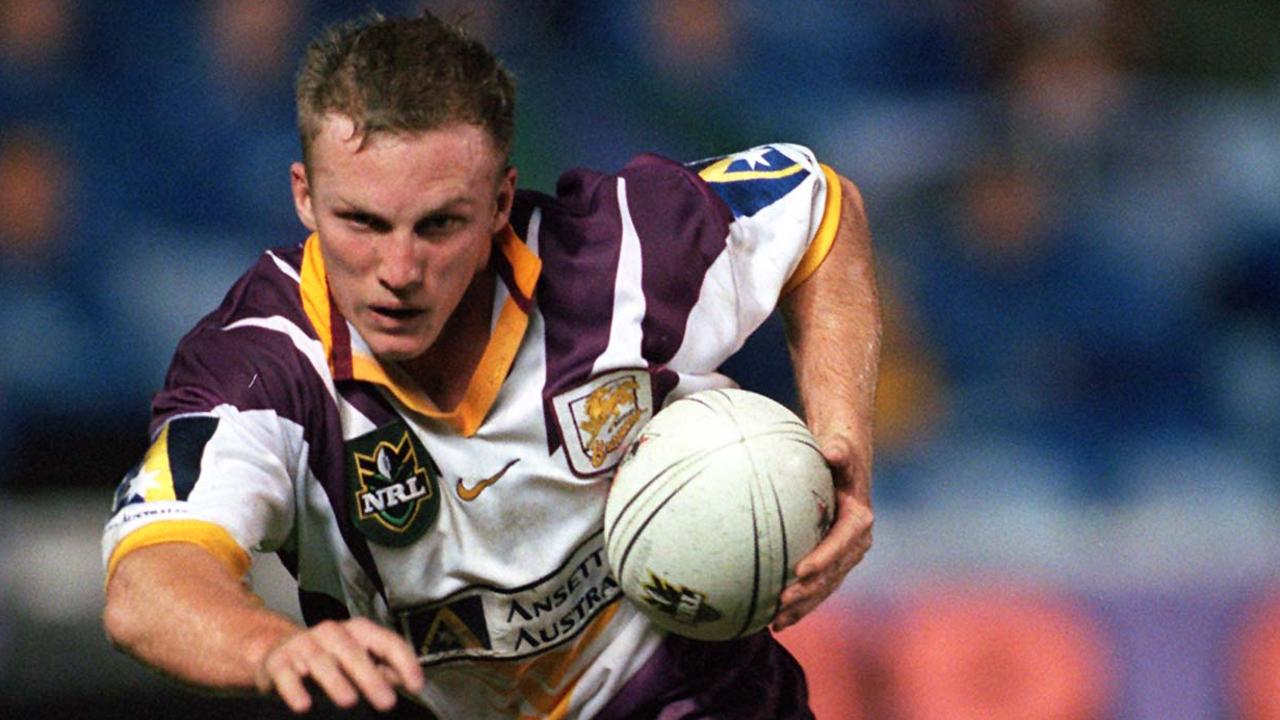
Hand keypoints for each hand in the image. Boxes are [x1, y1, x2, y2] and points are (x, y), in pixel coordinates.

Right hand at [254, 617, 424, 712]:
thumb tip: (404, 679)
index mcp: (357, 631)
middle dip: (371, 677)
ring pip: (321, 661)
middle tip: (386, 701)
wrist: (277, 651)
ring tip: (349, 700)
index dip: (404, 662)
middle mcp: (332, 633)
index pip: (386, 641)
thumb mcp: (356, 657)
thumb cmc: (326, 657)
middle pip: (354, 652)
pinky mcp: (279, 662)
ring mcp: (304, 645)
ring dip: (336, 681)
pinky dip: (295, 689)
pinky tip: (303, 704)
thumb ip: (382, 668)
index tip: (416, 684)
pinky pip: (287, 675)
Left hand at [772, 437, 872, 630]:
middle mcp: (855, 544)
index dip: (823, 559)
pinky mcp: (830, 563)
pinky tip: (774, 620)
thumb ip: (839, 452)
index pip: (841, 544)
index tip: (801, 570)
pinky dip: (798, 604)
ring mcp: (844, 557)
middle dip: (809, 592)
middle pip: (832, 574)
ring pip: (824, 588)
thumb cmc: (838, 455)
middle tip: (782, 602)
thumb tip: (832, 450)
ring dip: (802, 607)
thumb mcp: (841, 451)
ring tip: (777, 622)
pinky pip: (815, 587)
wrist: (845, 467)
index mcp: (859, 521)